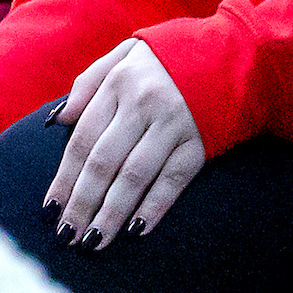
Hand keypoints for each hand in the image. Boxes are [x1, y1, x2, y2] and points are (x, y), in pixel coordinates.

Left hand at [43, 38, 207, 246]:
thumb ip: (89, 81)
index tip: (50, 210)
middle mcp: (145, 103)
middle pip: (104, 163)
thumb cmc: (176, 53)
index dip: (64, 178)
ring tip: (94, 242)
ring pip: (134, 176)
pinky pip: (174, 178)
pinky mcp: (202, 139)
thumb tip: (58, 121)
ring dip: (111, 214)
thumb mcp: (127, 51)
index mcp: (120, 82)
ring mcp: (175, 123)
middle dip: (82, 204)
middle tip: (67, 237)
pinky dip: (155, 206)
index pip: (83, 140)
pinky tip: (137, 230)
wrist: (241, 50)